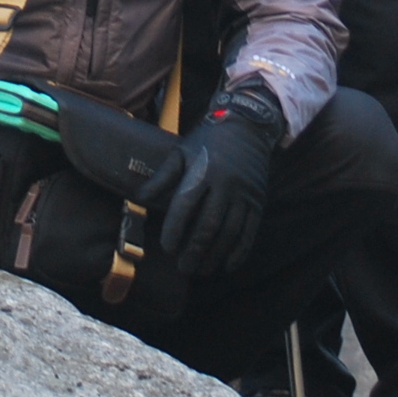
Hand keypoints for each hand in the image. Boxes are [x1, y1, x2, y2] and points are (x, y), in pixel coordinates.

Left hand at [139, 81, 279, 277]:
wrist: (246, 126)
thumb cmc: (207, 141)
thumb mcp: (182, 152)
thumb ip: (162, 177)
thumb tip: (139, 198)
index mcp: (202, 171)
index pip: (185, 205)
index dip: (175, 229)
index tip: (168, 248)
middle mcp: (225, 184)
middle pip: (208, 224)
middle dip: (194, 249)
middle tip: (183, 267)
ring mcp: (244, 194)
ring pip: (229, 232)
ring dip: (215, 255)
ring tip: (201, 269)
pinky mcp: (258, 200)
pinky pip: (250, 231)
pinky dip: (239, 251)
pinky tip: (227, 265)